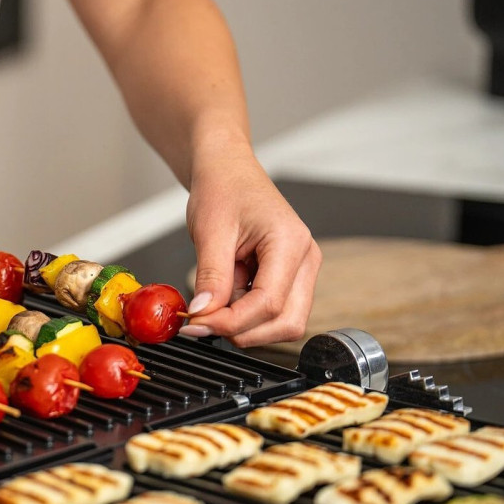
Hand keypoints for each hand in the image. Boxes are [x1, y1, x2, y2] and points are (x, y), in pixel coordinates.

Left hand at [180, 152, 320, 346]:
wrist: (227, 172)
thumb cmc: (223, 189)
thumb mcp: (210, 232)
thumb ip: (211, 277)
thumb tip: (204, 315)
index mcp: (291, 243)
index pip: (269, 303)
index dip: (231, 321)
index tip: (197, 323)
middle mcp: (305, 259)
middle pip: (287, 322)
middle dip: (244, 331)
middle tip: (204, 323)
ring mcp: (301, 270)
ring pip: (284, 322)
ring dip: (246, 324)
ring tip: (215, 300)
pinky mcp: (289, 278)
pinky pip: (274, 311)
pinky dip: (246, 314)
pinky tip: (225, 295)